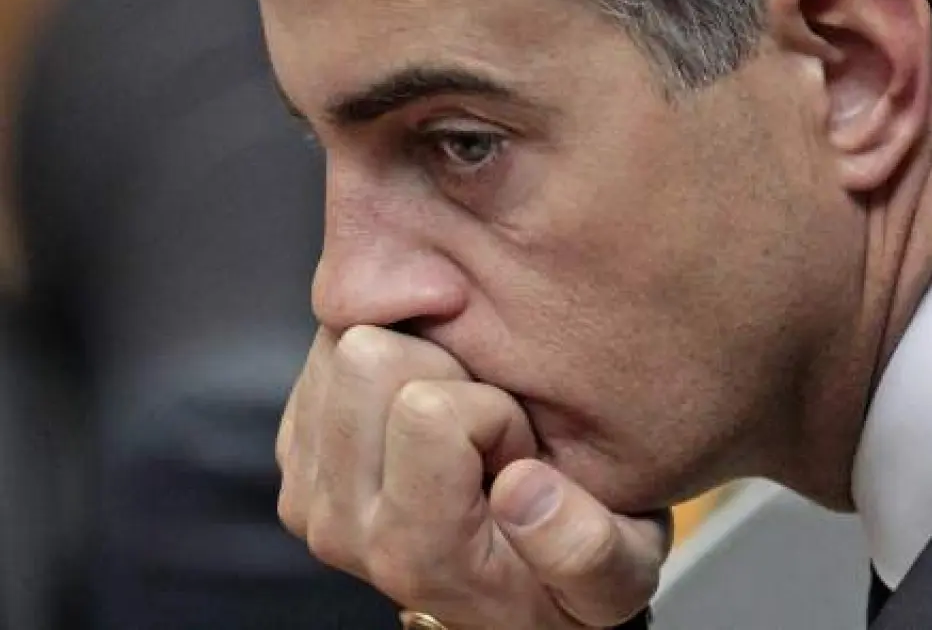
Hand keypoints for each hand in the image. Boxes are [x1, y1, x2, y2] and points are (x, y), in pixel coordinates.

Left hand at [277, 326, 668, 628]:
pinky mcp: (298, 457)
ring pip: (338, 343)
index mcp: (414, 552)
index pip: (426, 409)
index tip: (520, 450)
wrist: (505, 604)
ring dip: (413, 359)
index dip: (492, 409)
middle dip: (444, 369)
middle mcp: (341, 527)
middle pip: (366, 359)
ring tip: (458, 417)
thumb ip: (586, 547)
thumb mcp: (619, 577)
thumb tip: (522, 484)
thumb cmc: (567, 578)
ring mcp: (307, 493)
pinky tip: (428, 407)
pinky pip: (327, 351)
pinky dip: (388, 360)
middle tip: (487, 423)